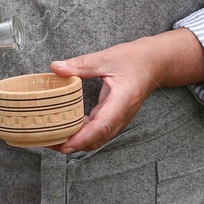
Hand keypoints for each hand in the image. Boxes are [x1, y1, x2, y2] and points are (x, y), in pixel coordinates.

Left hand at [48, 29, 203, 153]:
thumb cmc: (134, 60)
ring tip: (53, 137)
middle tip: (48, 141)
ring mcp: (119, 119)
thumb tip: (56, 67)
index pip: (102, 127)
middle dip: (74, 145)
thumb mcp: (106, 57)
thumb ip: (81, 64)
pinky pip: (98, 131)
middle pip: (97, 139)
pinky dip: (83, 133)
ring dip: (77, 141)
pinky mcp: (115, 118)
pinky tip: (67, 127)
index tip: (64, 145)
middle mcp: (122, 115)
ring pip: (98, 138)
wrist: (155, 63)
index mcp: (122, 101)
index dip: (82, 138)